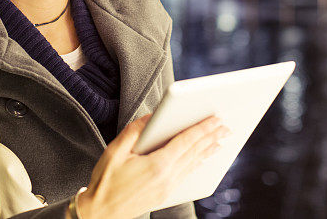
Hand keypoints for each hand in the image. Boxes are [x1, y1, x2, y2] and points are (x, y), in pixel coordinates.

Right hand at [75, 114, 229, 218]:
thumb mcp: (115, 151)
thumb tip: (152, 117)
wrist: (99, 213)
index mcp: (157, 165)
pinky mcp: (165, 195)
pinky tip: (202, 158)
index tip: (216, 118)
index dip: (203, 128)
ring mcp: (168, 188)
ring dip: (208, 150)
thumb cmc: (105, 181)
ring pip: (193, 164)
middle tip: (226, 126)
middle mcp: (167, 178)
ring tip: (221, 139)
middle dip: (211, 137)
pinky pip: (187, 174)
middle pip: (195, 153)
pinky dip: (197, 163)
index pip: (186, 141)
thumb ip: (135, 131)